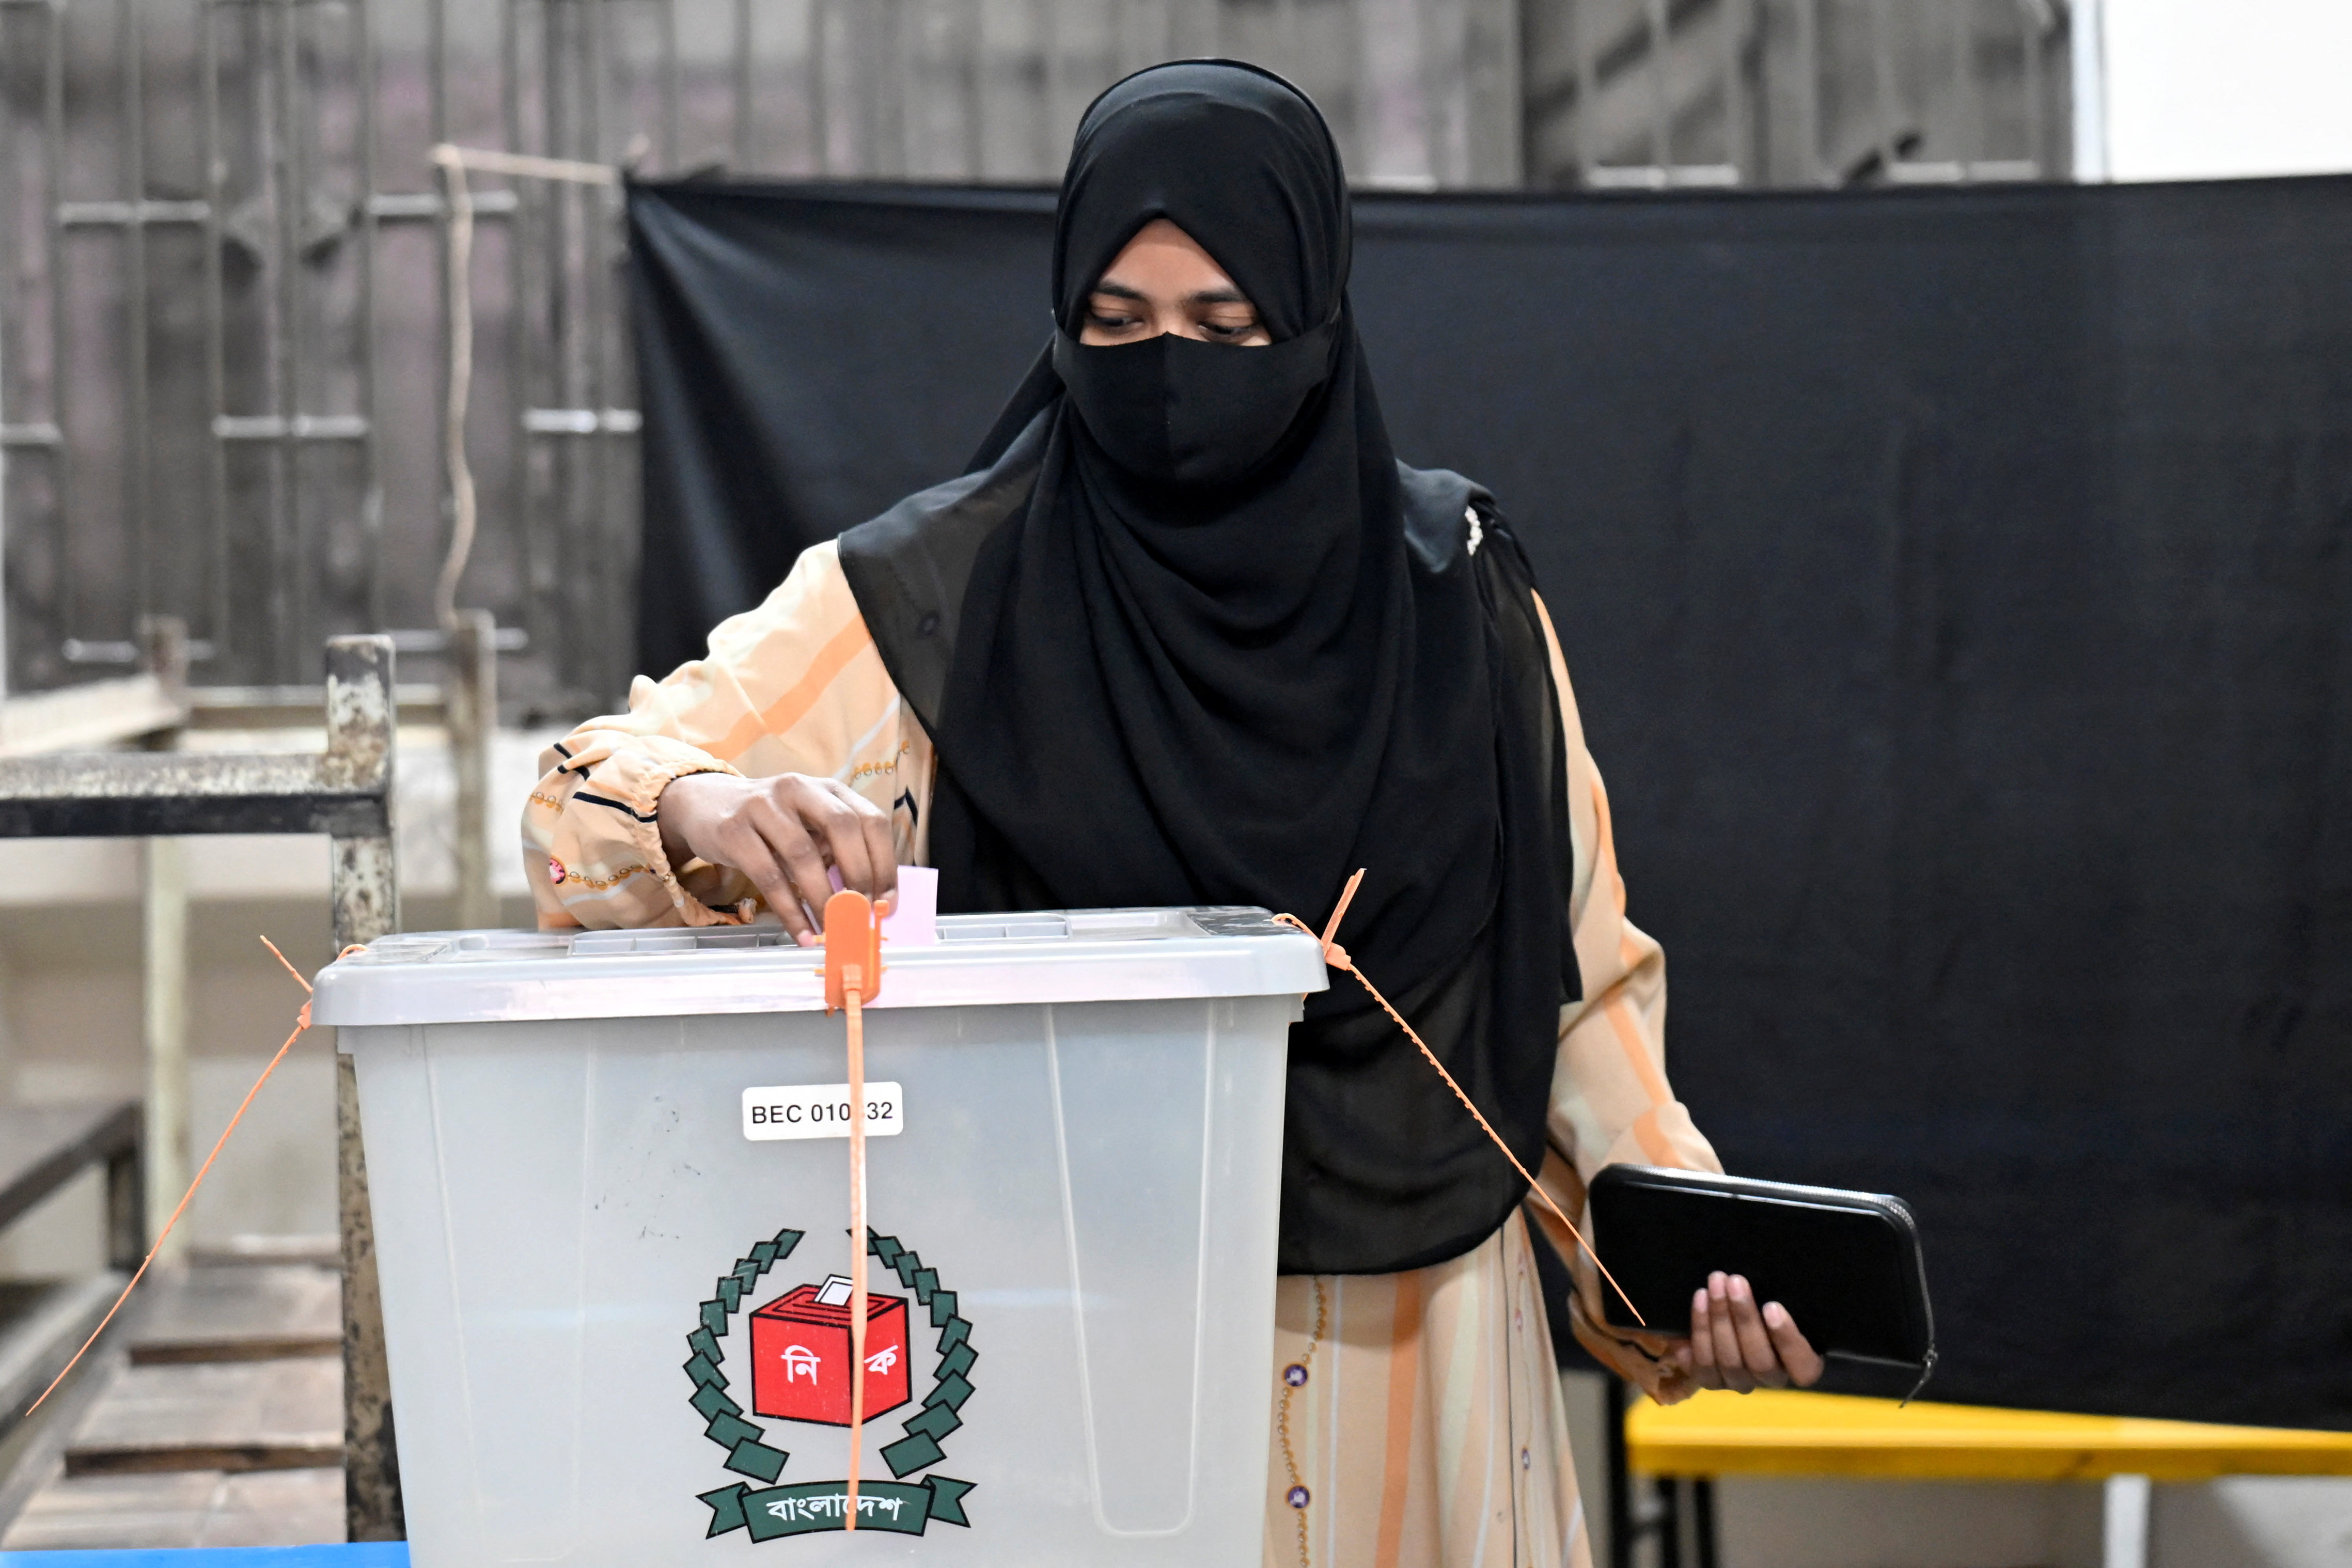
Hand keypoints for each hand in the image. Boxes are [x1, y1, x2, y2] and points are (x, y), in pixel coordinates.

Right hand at [656, 772, 896, 945]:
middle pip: (843, 828)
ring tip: (833, 930)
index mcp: (827, 789)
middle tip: (863, 914)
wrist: (703, 804)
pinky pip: (769, 877)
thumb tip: (869, 900)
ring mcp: (763, 806)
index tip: (889, 901)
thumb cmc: (769, 823)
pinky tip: (802, 933)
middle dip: (859, 876)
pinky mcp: (733, 830)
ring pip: (804, 855)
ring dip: (824, 899)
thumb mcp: (807, 824)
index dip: (885, 863)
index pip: (870, 820)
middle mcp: (799, 789)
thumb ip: (835, 850)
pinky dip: (791, 911)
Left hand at [1673, 1272, 1822, 1392]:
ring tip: (1714, 1284)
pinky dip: (1700, 1329)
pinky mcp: (1711, 1380)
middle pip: (1760, 1362)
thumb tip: (1774, 1291)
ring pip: (1729, 1361)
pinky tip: (1700, 1299)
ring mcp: (1740, 1382)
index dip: (1788, 1340)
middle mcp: (1771, 1379)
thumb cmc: (1766, 1304)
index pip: (1803, 1370)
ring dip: (1720, 1318)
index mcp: (1800, 1366)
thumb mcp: (1778, 1302)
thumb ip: (1781, 1303)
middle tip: (1735, 1281)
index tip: (1772, 1306)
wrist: (1728, 1317)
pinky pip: (1704, 1363)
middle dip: (1744, 1318)